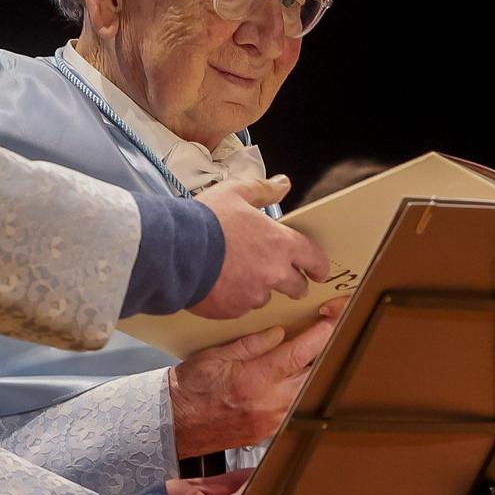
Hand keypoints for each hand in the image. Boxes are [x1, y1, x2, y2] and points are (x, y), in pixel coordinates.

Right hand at [169, 305, 339, 455]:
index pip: (300, 354)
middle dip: (326, 354)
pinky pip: (295, 410)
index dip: (322, 335)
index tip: (331, 320)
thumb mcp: (217, 355)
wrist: (174, 424)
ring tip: (314, 357)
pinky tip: (295, 381)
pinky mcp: (269, 433)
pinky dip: (300, 393)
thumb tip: (280, 333)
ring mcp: (272, 422)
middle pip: (315, 376)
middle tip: (331, 335)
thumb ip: (253, 344)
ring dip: (314, 374)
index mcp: (256, 379)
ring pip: (309, 395)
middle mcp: (270, 404)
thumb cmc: (190, 388)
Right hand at [191, 176, 330, 319]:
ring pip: (265, 297)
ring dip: (259, 289)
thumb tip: (283, 184)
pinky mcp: (233, 311)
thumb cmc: (207, 220)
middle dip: (293, 282)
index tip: (318, 271)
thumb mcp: (235, 192)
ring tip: (237, 273)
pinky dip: (234, 299)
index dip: (319, 266)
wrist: (176, 250)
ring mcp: (253, 295)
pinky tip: (219, 284)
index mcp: (280, 244)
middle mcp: (273, 274)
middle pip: (297, 287)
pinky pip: (241, 307)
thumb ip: (263, 190)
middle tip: (281, 276)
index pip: (315, 260)